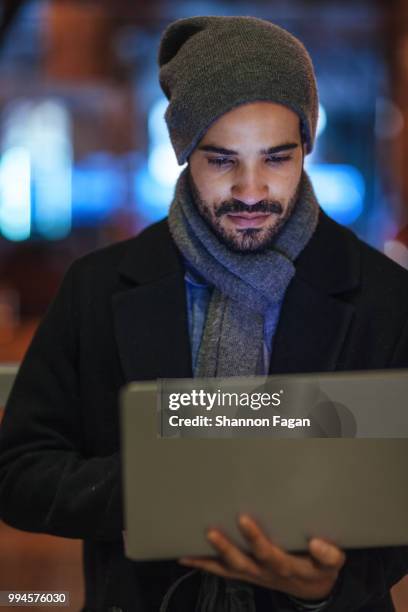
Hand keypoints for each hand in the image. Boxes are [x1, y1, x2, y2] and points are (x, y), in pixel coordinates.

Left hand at [179, 514, 345, 600]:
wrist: (312, 589)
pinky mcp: (245, 573)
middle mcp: (266, 573)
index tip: (244, 519)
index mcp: (287, 567)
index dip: (255, 539)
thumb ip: (329, 555)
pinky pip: (221, 572)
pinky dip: (203, 564)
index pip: (269, 553)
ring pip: (228, 568)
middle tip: (211, 531)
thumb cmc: (320, 568)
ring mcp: (253, 574)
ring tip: (194, 544)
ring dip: (210, 556)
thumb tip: (318, 543)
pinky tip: (185, 556)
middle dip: (226, 547)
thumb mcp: (334, 565)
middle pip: (242, 562)